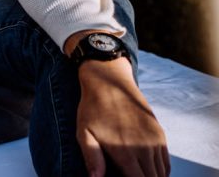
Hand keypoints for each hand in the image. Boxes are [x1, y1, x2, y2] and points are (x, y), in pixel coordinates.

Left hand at [76, 58, 169, 176]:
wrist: (109, 83)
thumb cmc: (92, 109)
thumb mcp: (84, 133)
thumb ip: (92, 158)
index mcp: (125, 153)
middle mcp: (144, 149)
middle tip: (130, 174)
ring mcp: (155, 141)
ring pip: (161, 173)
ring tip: (138, 173)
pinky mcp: (160, 134)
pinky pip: (166, 162)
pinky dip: (161, 171)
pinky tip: (149, 171)